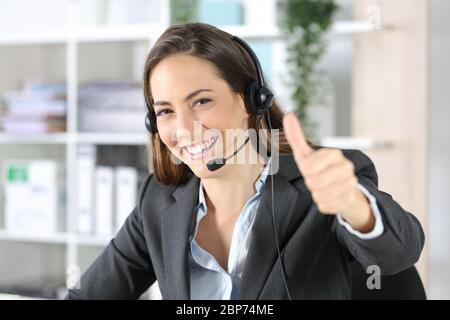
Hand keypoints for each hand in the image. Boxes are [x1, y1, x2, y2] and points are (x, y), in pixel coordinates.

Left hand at [282, 113, 374, 231]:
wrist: (343, 188)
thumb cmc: (321, 169)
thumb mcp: (307, 154)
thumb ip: (296, 137)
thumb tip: (288, 115)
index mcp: (334, 154)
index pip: (307, 167)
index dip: (305, 171)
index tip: (311, 169)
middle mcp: (345, 167)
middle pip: (313, 182)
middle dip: (311, 183)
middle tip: (318, 180)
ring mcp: (350, 183)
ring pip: (319, 195)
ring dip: (317, 194)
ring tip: (324, 188)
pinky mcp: (350, 199)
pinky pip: (325, 206)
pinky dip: (323, 204)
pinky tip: (331, 197)